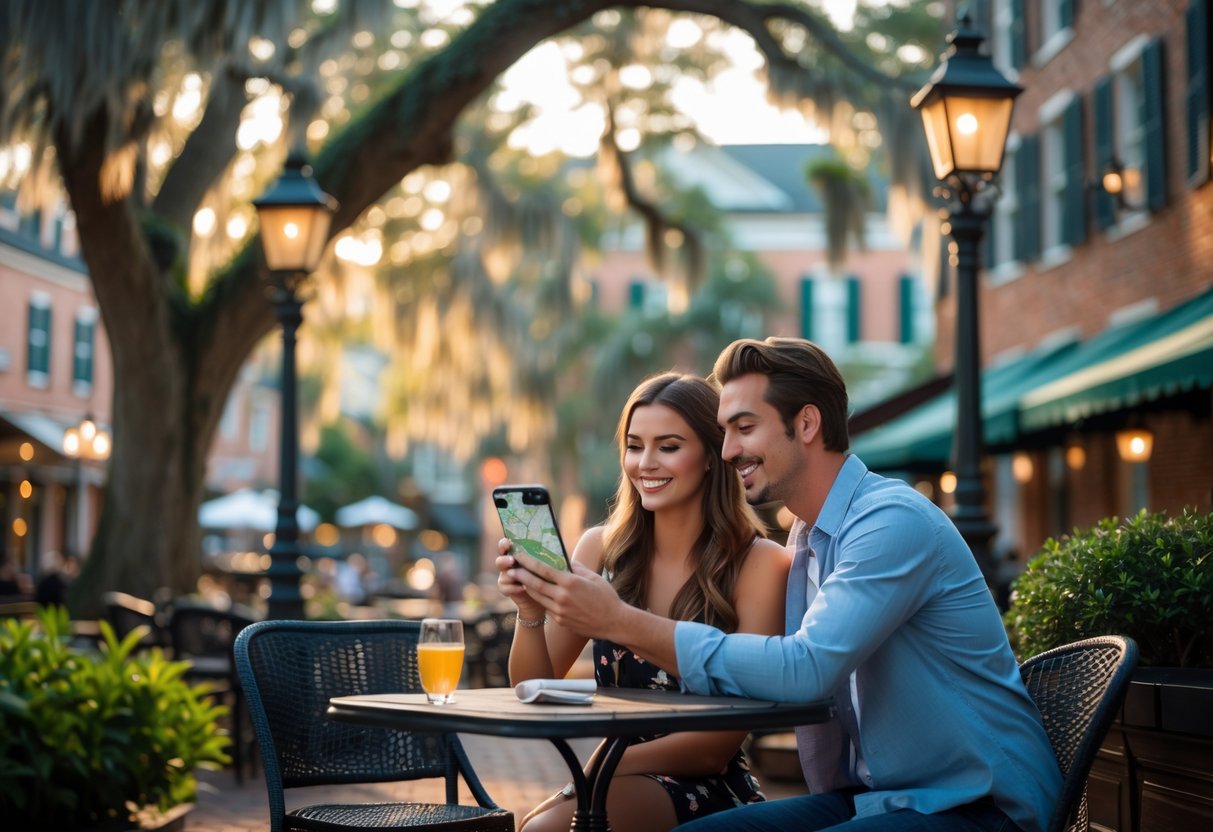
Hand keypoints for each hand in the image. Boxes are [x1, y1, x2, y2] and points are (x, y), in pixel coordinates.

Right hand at [494, 538, 544, 619]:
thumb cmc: (549, 576)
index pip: (506, 546)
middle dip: (504, 560)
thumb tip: (550, 544)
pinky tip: (522, 588)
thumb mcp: (547, 564)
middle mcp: (510, 564)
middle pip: (500, 561)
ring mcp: (508, 577)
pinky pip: (504, 588)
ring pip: (502, 575)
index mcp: (518, 553)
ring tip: (519, 577)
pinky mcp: (508, 589)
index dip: (504, 544)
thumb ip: (543, 556)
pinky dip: (512, 588)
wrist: (547, 597)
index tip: (507, 543)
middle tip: (512, 561)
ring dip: (509, 575)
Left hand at [507, 549, 624, 639]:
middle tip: (510, 568)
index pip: (544, 570)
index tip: (519, 556)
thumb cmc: (606, 597)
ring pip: (537, 597)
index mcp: (571, 582)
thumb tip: (563, 559)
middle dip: (521, 575)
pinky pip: (546, 607)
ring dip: (527, 588)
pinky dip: (540, 599)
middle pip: (535, 584)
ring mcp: (560, 611)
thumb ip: (576, 567)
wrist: (614, 622)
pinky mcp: (560, 620)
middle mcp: (563, 597)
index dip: (529, 562)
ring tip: (519, 579)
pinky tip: (536, 593)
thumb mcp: (593, 577)